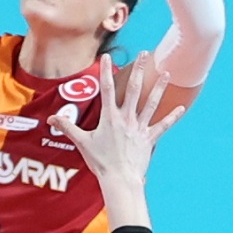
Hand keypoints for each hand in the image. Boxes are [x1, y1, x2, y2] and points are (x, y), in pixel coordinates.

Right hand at [48, 55, 180, 222]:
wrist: (120, 179)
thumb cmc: (100, 162)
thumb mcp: (82, 143)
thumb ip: (68, 128)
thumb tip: (51, 119)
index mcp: (110, 118)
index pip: (107, 89)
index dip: (106, 72)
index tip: (107, 58)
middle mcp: (127, 119)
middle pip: (134, 89)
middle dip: (139, 70)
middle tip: (145, 54)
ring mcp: (140, 128)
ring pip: (152, 103)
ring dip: (159, 87)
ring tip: (167, 73)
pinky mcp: (149, 138)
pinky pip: (163, 126)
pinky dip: (172, 117)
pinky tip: (181, 107)